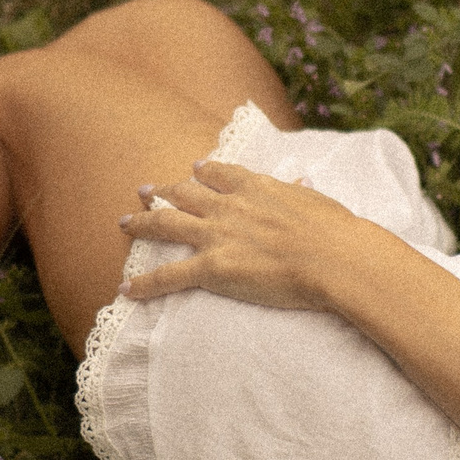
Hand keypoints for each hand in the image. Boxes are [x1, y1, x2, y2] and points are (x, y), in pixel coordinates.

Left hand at [114, 160, 370, 310]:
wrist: (332, 257)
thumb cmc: (334, 231)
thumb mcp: (317, 201)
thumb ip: (300, 193)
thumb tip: (303, 184)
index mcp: (255, 186)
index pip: (220, 173)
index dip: (205, 171)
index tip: (197, 170)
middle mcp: (228, 206)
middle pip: (184, 193)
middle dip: (162, 191)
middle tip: (145, 191)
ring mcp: (216, 236)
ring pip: (166, 225)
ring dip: (142, 223)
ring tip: (124, 223)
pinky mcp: (212, 268)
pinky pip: (168, 276)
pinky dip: (145, 284)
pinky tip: (127, 290)